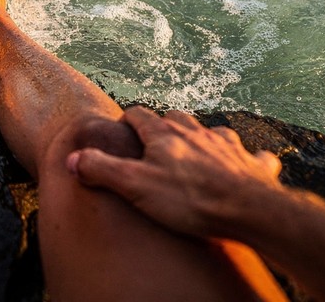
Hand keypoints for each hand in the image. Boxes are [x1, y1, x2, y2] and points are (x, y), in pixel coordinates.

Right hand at [67, 107, 283, 238]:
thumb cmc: (190, 199)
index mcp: (165, 134)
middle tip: (154, 144)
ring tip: (195, 153)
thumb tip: (72, 158)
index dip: (128, 121)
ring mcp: (227, 145)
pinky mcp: (252, 163)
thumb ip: (102, 170)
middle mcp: (196, 132)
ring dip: (201, 138)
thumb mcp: (136, 186)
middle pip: (175, 118)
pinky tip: (243, 166)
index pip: (139, 115)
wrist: (250, 209)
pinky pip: (250, 154)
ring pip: (210, 131)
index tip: (122, 132)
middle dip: (163, 126)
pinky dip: (244, 158)